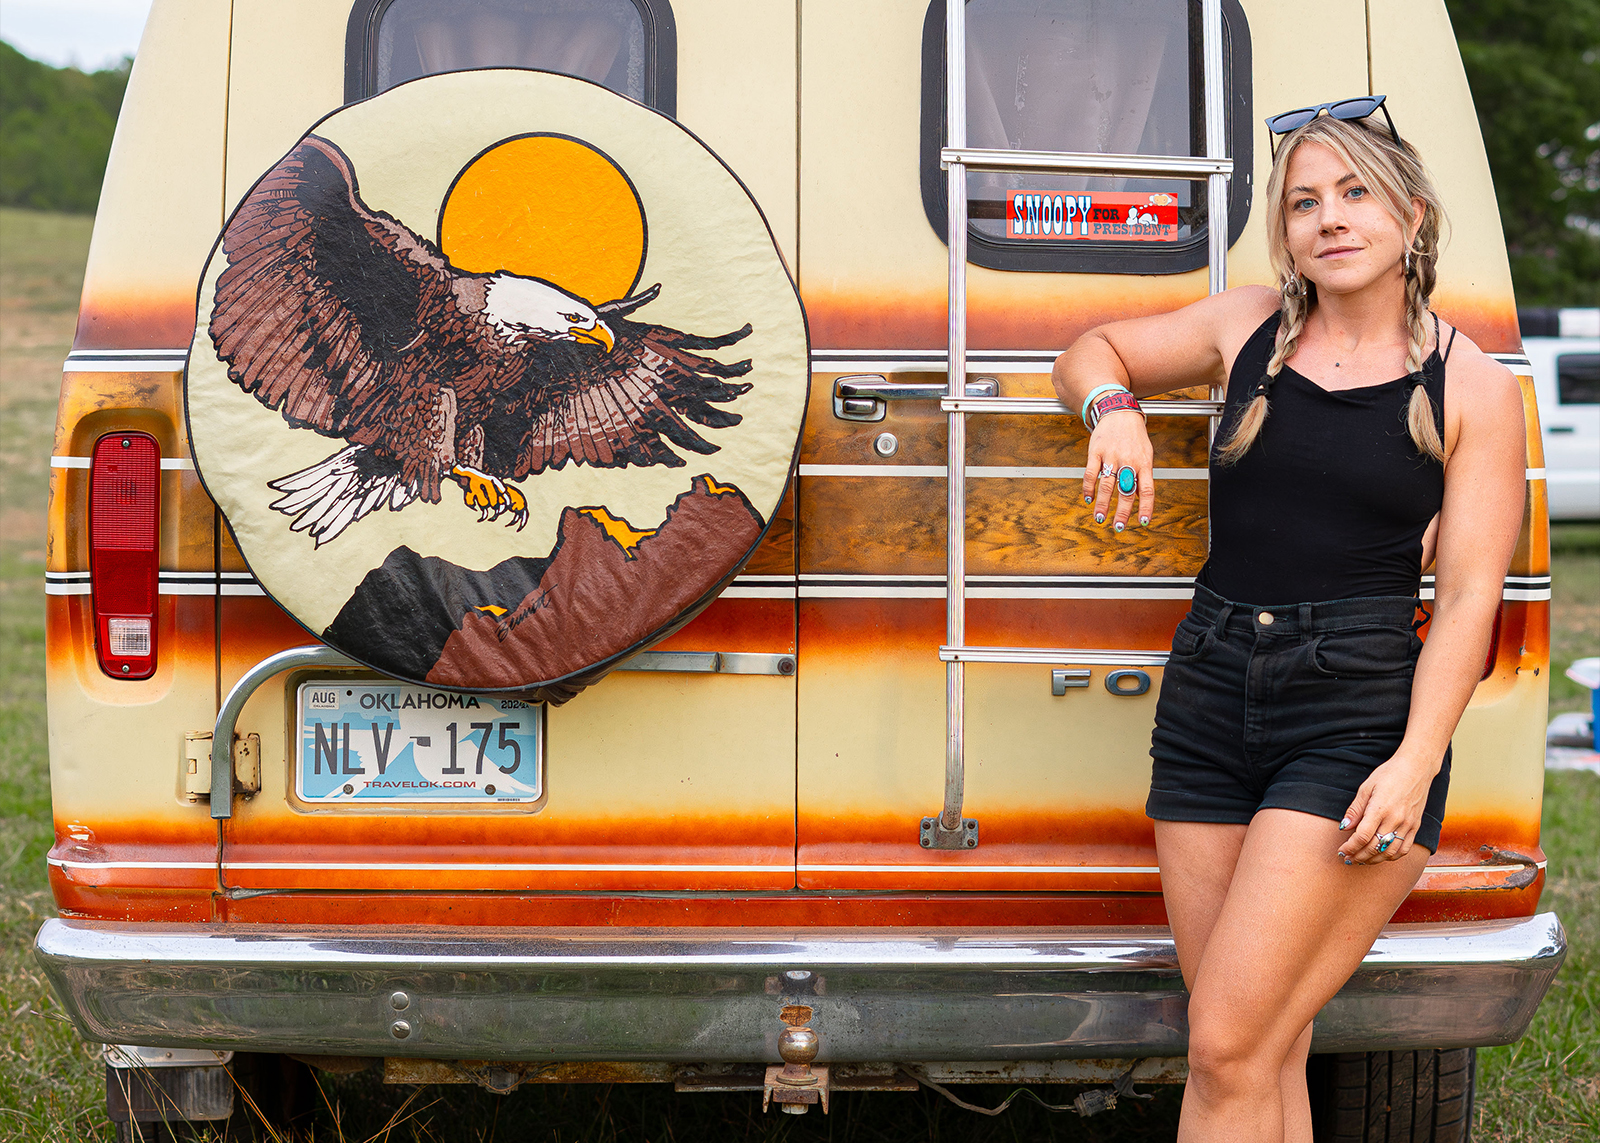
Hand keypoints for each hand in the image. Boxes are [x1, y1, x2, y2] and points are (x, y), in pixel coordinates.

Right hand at [1082, 409, 1154, 531]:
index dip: (1146, 507)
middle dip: (1122, 511)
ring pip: (1106, 485)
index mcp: (1144, 463)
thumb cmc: (1134, 435)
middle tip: (1118, 527)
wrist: (1119, 411)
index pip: (1147, 489)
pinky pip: (1091, 473)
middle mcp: (1128, 461)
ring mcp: (1111, 456)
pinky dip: (1088, 488)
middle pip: (1126, 491)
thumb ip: (1142, 475)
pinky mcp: (1096, 452)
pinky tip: (1088, 498)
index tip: (1144, 522)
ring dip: (1103, 504)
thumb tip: (1138, 498)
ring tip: (1100, 518)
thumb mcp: (1146, 454)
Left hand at [1336, 756, 1435, 864]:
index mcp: (1380, 809)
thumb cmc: (1389, 774)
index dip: (1350, 847)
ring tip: (1361, 860)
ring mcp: (1408, 825)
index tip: (1341, 851)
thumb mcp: (1366, 787)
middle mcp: (1395, 819)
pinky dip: (1391, 857)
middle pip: (1374, 847)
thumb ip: (1355, 809)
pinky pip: (1404, 849)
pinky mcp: (1416, 826)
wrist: (1416, 768)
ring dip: (1373, 860)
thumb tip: (1344, 827)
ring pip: (1389, 852)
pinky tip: (1381, 856)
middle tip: (1347, 859)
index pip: (1362, 836)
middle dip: (1358, 856)